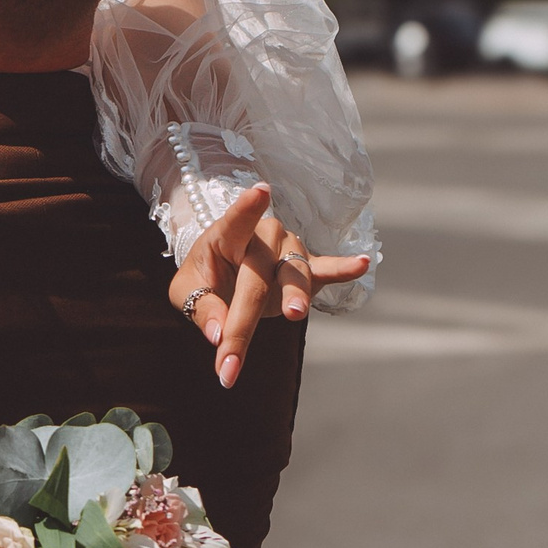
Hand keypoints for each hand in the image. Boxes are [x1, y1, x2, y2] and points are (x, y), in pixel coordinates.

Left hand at [168, 183, 371, 389]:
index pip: (236, 219)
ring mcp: (288, 250)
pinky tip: (361, 264)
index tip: (261, 191)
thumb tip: (218, 335)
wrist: (226, 274)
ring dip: (294, 295)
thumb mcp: (187, 292)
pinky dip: (342, 269)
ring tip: (294, 314)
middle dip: (242, 321)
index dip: (248, 206)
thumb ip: (201, 309)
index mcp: (226, 235)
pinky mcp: (306, 269)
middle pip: (257, 276)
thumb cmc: (205, 278)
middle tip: (230, 355)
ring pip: (293, 273)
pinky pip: (325, 269)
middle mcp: (261, 237)